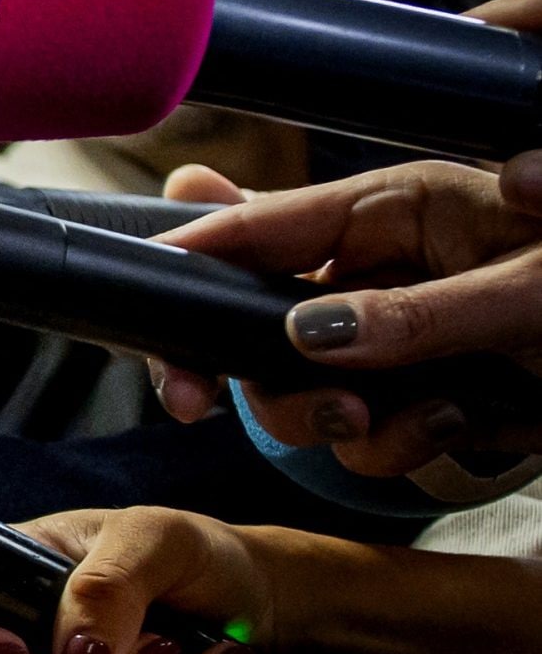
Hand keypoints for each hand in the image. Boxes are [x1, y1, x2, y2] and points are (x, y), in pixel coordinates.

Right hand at [149, 155, 541, 472]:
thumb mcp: (526, 295)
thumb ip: (412, 314)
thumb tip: (308, 334)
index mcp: (397, 207)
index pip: (259, 226)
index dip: (191, 268)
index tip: (149, 316)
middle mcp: (385, 269)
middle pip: (261, 327)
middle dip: (278, 382)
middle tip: (291, 413)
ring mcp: (403, 334)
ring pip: (312, 393)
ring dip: (359, 426)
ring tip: (436, 421)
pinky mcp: (427, 392)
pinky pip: (372, 433)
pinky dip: (409, 446)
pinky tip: (470, 428)